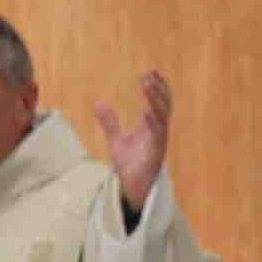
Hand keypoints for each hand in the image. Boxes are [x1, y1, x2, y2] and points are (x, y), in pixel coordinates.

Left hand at [96, 70, 172, 220]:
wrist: (131, 188)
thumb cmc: (129, 165)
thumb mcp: (116, 140)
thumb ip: (109, 122)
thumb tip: (98, 103)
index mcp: (151, 127)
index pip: (158, 103)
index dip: (157, 88)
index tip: (150, 72)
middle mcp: (158, 132)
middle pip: (163, 106)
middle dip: (158, 90)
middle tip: (148, 75)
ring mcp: (158, 142)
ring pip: (162, 117)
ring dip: (155, 100)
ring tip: (147, 85)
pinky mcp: (155, 154)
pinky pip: (157, 136)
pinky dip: (152, 123)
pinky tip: (146, 112)